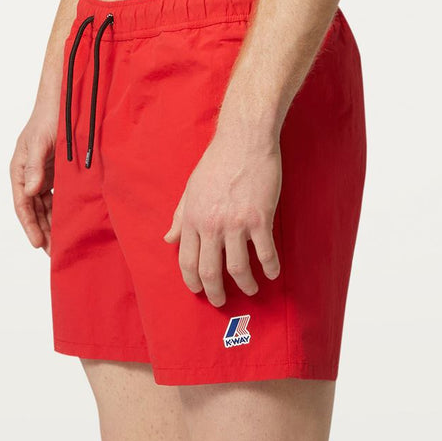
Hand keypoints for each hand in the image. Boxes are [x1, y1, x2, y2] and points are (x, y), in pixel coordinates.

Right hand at [11, 102, 57, 252]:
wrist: (64, 100)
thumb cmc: (48, 118)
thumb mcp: (40, 142)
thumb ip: (34, 166)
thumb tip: (31, 190)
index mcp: (19, 169)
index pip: (22, 205)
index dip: (30, 225)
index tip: (38, 244)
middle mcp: (29, 174)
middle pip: (34, 209)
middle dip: (42, 230)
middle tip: (53, 251)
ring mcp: (43, 173)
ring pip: (45, 205)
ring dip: (52, 222)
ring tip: (61, 242)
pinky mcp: (56, 171)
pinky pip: (57, 195)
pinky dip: (61, 208)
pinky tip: (70, 220)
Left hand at [162, 129, 282, 305]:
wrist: (245, 140)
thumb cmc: (218, 160)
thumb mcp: (192, 187)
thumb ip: (180, 215)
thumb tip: (169, 239)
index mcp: (193, 217)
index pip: (187, 260)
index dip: (192, 281)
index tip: (199, 291)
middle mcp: (212, 224)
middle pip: (210, 271)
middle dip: (215, 292)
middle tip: (222, 300)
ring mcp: (236, 223)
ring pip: (238, 268)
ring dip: (245, 284)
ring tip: (251, 289)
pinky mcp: (260, 219)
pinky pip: (265, 253)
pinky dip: (270, 268)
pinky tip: (273, 273)